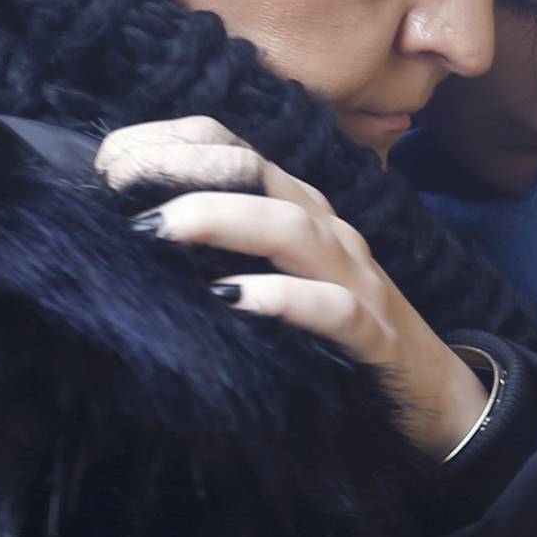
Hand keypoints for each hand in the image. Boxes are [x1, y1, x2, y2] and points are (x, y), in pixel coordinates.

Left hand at [96, 117, 487, 454]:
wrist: (430, 394)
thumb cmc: (332, 335)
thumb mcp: (273, 276)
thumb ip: (220, 250)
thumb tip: (133, 234)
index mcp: (296, 208)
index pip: (229, 144)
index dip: (166, 142)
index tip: (107, 166)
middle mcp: (325, 230)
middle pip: (256, 171)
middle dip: (182, 170)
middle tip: (118, 192)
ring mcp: (353, 279)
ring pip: (292, 228)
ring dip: (221, 220)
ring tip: (159, 229)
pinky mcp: (372, 335)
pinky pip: (330, 309)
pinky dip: (281, 301)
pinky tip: (233, 303)